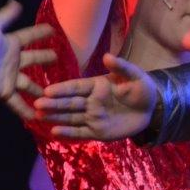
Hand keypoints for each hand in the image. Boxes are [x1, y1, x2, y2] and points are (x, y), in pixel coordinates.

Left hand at [0, 0, 55, 119]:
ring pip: (31, 84)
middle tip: (58, 59)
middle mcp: (15, 61)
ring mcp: (12, 78)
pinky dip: (26, 110)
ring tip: (56, 93)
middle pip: (35, 60)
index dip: (41, 33)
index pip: (31, 37)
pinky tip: (38, 116)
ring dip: (42, 89)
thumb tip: (15, 2)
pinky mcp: (6, 92)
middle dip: (46, 59)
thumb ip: (5, 16)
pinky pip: (18, 102)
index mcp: (12, 45)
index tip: (53, 30)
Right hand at [35, 53, 156, 140]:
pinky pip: (80, 132)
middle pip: (69, 103)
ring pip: (71, 117)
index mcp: (96, 86)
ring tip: (39, 116)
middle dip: (53, 103)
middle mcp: (91, 101)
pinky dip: (68, 133)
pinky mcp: (97, 131)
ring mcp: (93, 117)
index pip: (76, 87)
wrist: (152, 109)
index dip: (62, 89)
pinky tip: (54, 132)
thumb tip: (107, 56)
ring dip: (55, 117)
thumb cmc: (142, 88)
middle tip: (36, 104)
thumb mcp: (134, 75)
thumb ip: (121, 67)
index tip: (47, 90)